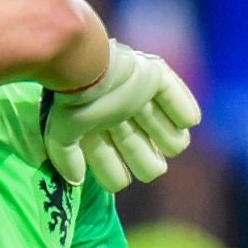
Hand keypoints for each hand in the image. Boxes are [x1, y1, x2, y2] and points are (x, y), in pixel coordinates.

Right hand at [46, 42, 199, 189]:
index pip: (107, 156)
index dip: (115, 174)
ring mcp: (137, 94)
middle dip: (146, 162)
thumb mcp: (61, 134)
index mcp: (95, 126)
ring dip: (170, 140)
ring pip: (163, 128)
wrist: (88, 67)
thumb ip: (66, 157)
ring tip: (171, 144)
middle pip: (139, 148)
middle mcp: (117, 113)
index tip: (120, 180)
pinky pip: (177, 98)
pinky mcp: (154, 76)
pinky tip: (186, 123)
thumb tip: (76, 180)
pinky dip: (185, 111)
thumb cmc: (73, 103)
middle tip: (152, 166)